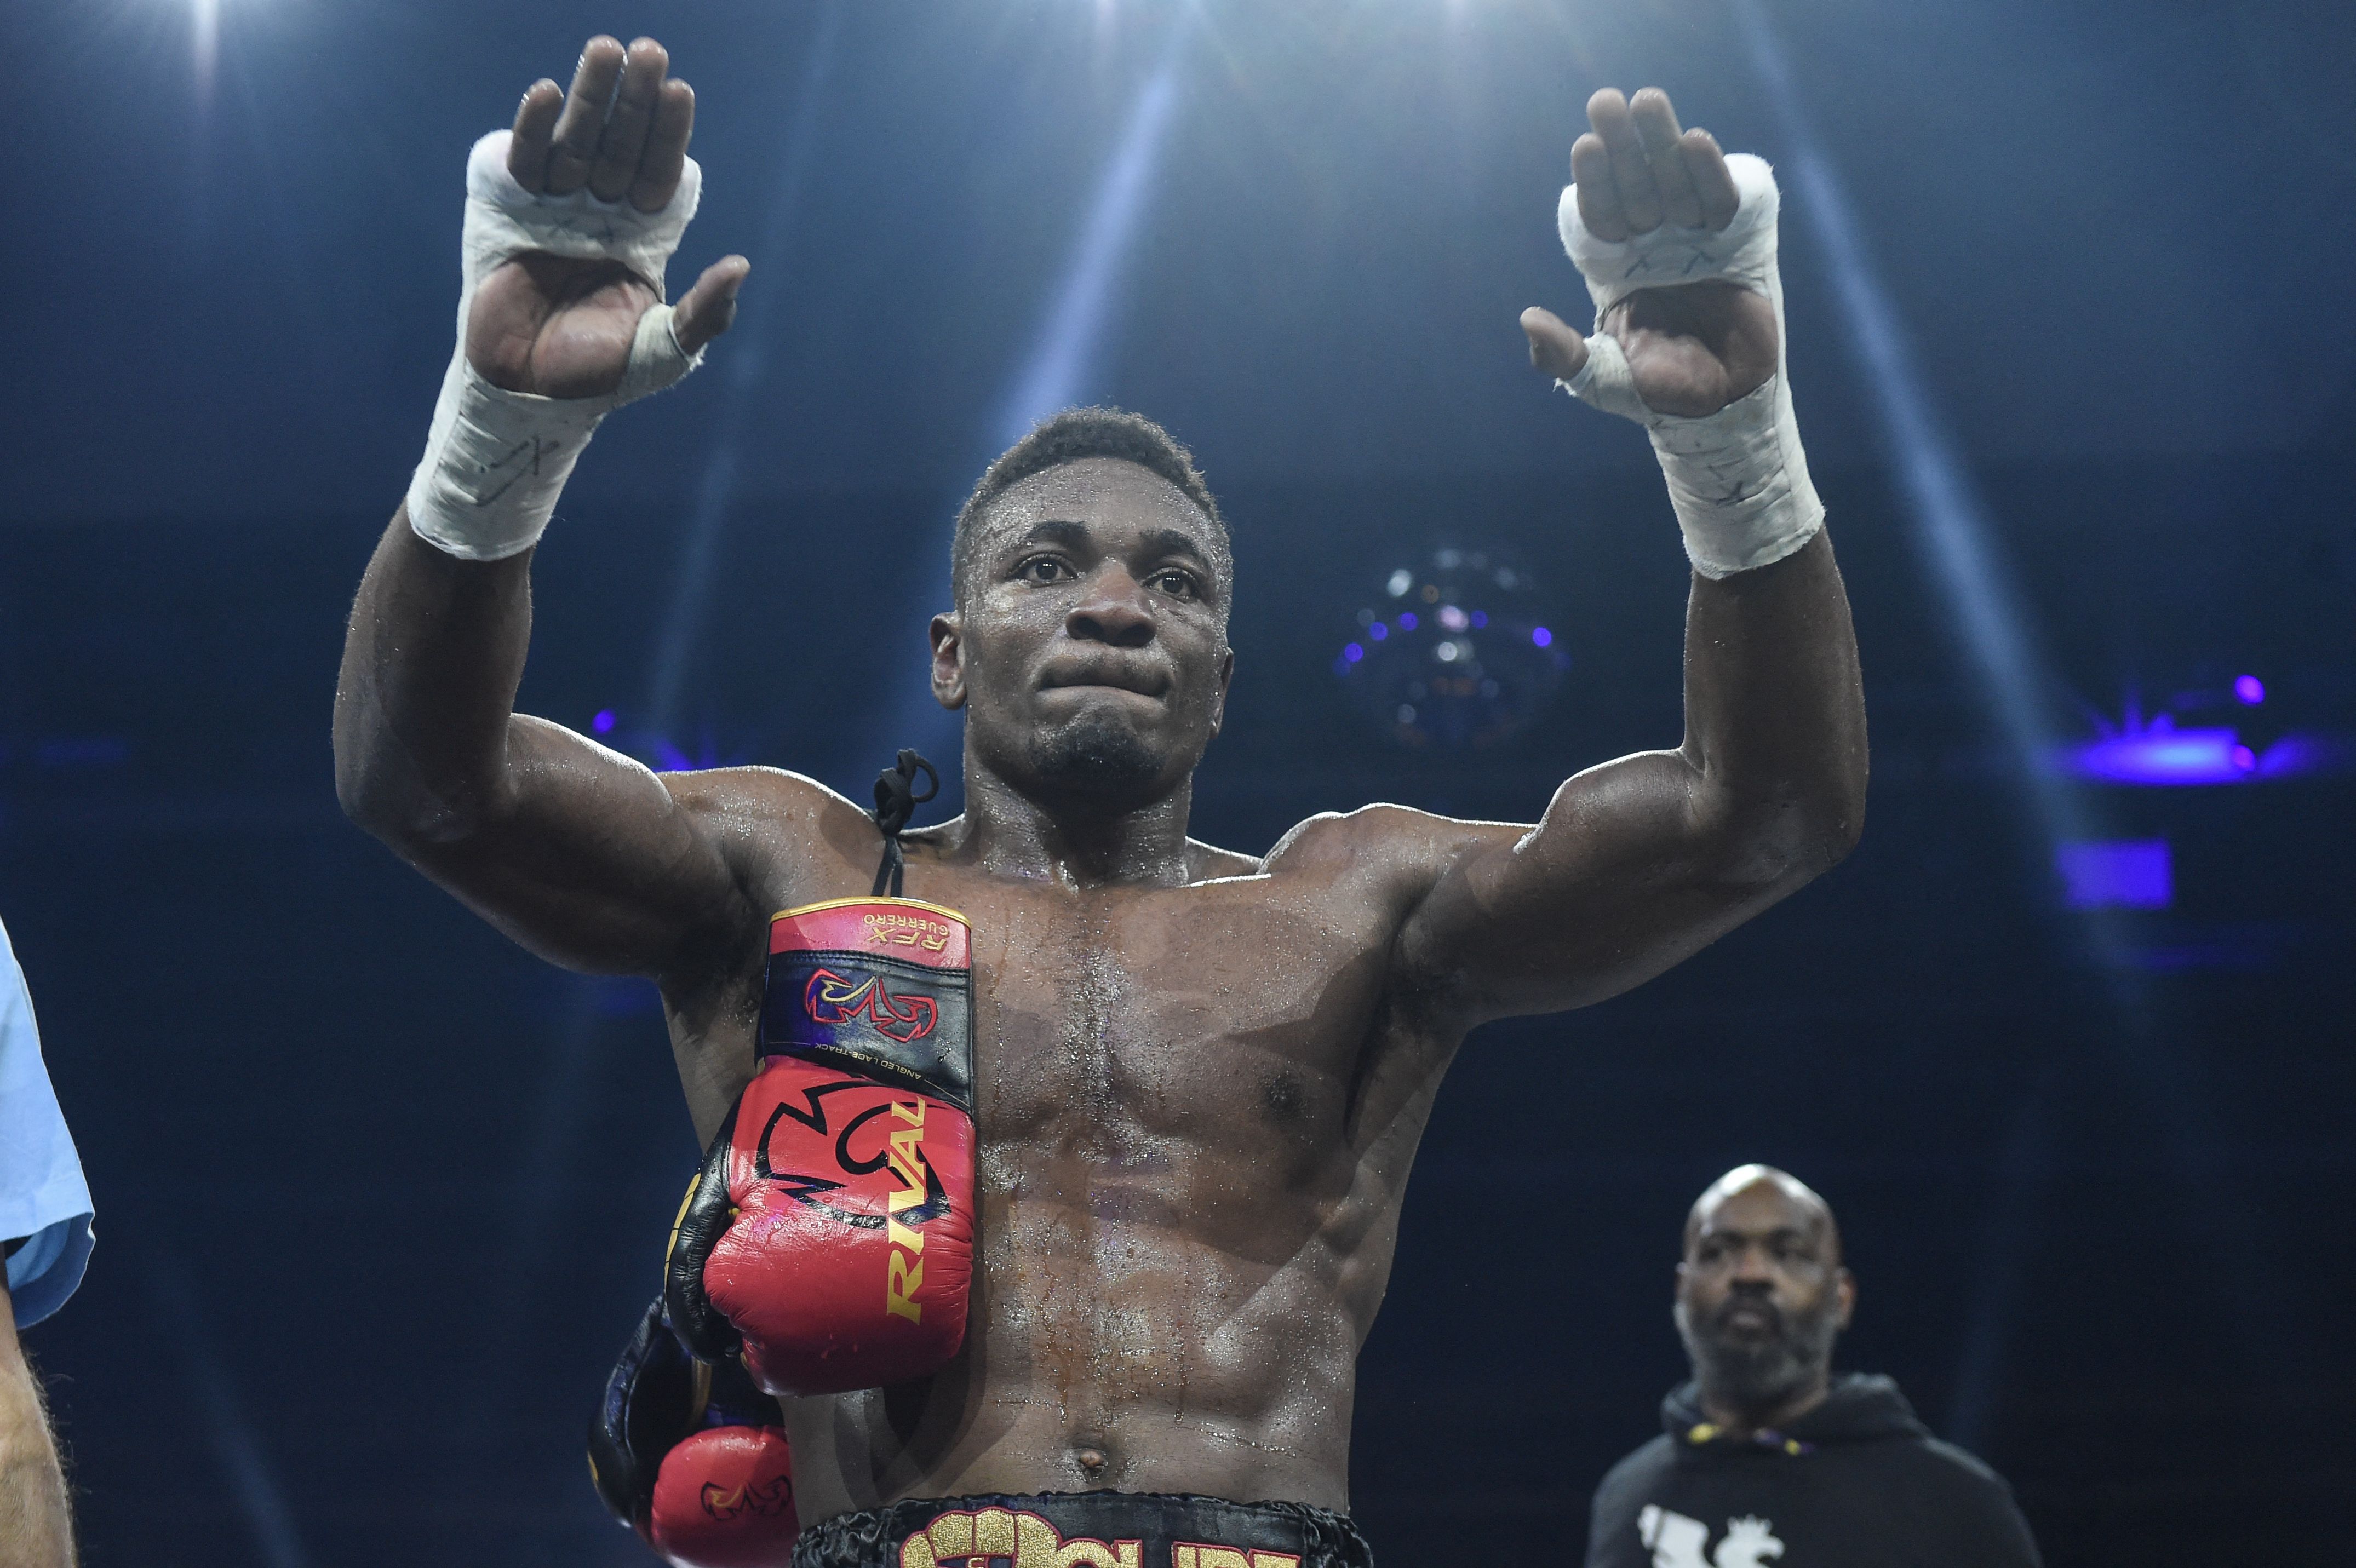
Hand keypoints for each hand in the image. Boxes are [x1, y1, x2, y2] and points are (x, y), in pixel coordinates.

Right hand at [466, 37, 750, 397]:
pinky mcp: (509, 212)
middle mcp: (601, 214)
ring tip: (603, 50)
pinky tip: (546, 93)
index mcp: (642, 237)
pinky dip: (534, 129)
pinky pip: (525, 162)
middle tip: (647, 50)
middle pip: (620, 144)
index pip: (659, 173)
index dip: (669, 133)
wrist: (529, 393)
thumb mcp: (664, 350)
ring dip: (589, 96)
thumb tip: (740, 266)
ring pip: (576, 141)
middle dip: (634, 100)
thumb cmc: (601, 376)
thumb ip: (704, 313)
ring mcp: (555, 209)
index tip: (681, 90)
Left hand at [1521, 88, 1776, 418]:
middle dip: (1622, 146)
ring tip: (1649, 102)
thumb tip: (1527, 321)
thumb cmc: (1658, 391)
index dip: (1593, 182)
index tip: (1584, 146)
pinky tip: (1695, 141)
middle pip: (1634, 185)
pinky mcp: (1738, 241)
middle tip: (1605, 102)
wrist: (1726, 407)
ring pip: (1674, 181)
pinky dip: (1710, 173)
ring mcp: (1694, 238)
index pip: (1599, 215)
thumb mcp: (1602, 379)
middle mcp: (1651, 244)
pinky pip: (1721, 200)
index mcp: (1614, 266)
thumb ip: (1564, 355)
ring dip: (1662, 142)